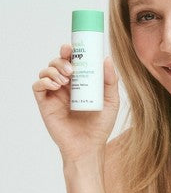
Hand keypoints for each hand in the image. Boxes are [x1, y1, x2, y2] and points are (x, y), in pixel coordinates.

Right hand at [32, 44, 119, 160]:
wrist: (89, 146)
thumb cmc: (101, 125)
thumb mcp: (111, 101)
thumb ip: (110, 80)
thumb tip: (106, 58)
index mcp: (82, 82)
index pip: (74, 61)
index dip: (71, 51)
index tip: (74, 47)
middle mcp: (67, 85)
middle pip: (58, 62)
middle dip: (62, 59)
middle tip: (71, 67)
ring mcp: (55, 94)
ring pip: (47, 71)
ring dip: (54, 69)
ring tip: (66, 79)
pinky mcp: (45, 103)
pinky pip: (38, 86)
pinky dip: (44, 80)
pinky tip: (56, 85)